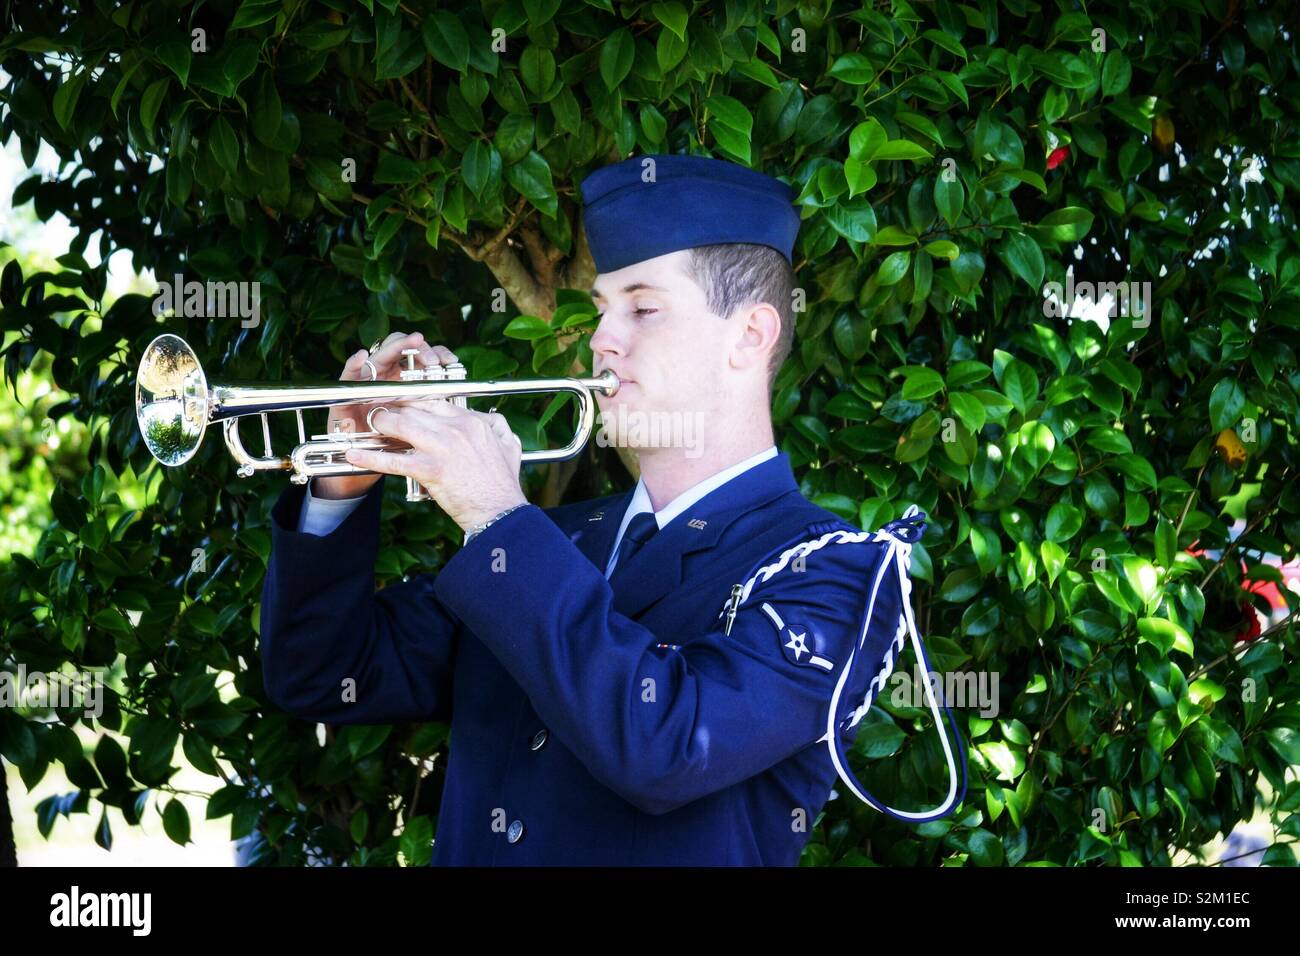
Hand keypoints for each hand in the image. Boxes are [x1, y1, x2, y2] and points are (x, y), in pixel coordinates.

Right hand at [313, 331, 459, 499]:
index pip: (425, 359)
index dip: (438, 356)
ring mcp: (367, 382)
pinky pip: (349, 374)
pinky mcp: (347, 391)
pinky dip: (354, 365)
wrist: (365, 461)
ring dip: (395, 347)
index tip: (452, 361)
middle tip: (430, 349)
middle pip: (403, 350)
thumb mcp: (423, 434)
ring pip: (381, 355)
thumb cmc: (398, 446)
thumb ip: (441, 420)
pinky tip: (361, 356)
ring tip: (409, 342)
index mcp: (409, 383)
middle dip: (419, 349)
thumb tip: (476, 415)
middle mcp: (388, 377)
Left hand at [342, 402, 526, 531]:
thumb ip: (499, 426)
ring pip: (400, 425)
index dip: (414, 400)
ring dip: (380, 424)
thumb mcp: (509, 445)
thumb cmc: (503, 483)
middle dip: (393, 407)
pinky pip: (393, 460)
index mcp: (471, 421)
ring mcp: (440, 447)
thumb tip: (491, 418)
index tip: (402, 402)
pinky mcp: (429, 469)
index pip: (435, 401)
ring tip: (367, 425)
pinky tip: (354, 455)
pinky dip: (370, 458)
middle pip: (413, 408)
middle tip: (378, 410)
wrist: (500, 510)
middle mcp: (454, 428)